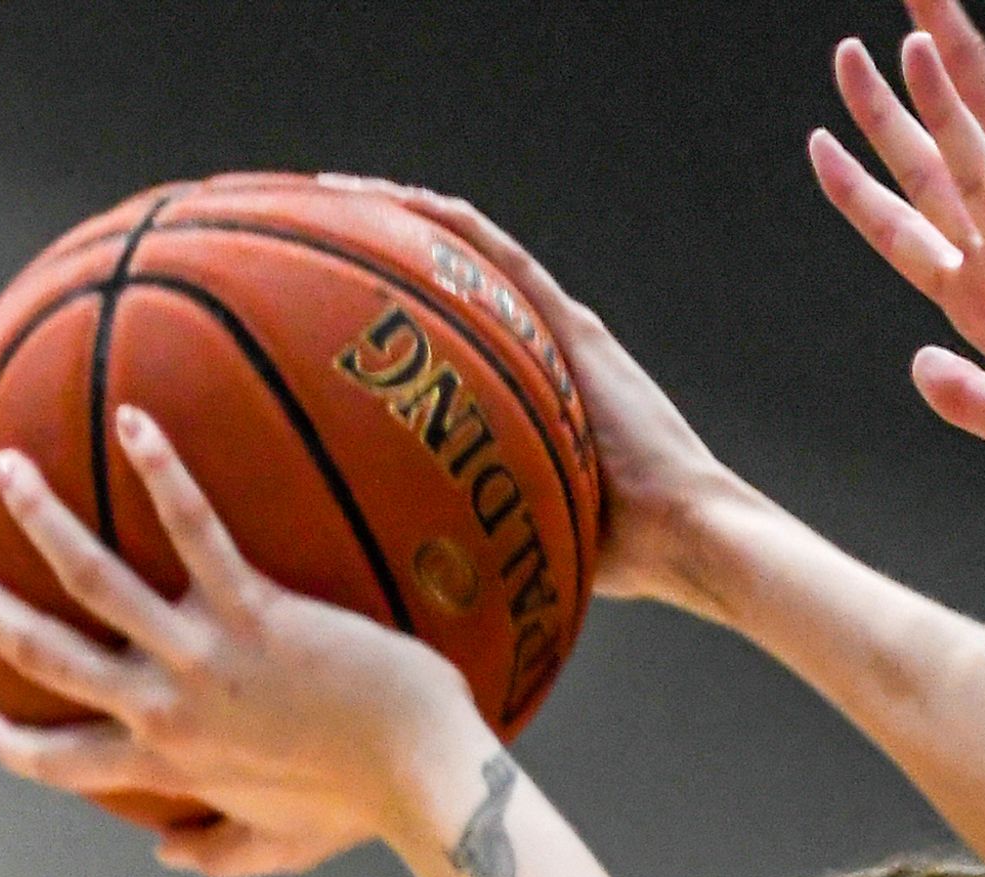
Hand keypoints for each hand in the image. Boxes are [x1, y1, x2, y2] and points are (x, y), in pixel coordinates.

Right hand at [0, 407, 491, 871]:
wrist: (427, 778)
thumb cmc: (366, 809)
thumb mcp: (282, 848)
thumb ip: (219, 854)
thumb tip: (166, 853)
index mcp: (168, 762)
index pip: (67, 763)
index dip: (20, 749)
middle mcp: (168, 708)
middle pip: (46, 655)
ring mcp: (205, 656)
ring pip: (95, 578)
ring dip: (42, 518)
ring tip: (8, 467)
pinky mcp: (257, 611)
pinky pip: (197, 529)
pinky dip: (163, 472)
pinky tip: (136, 422)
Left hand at [319, 178, 752, 613]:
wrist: (685, 534)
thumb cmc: (616, 554)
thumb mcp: (518, 531)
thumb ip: (464, 526)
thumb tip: (392, 570)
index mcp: (527, 393)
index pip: (445, 333)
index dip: (383, 314)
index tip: (311, 312)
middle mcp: (541, 349)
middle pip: (446, 279)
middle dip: (373, 252)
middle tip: (299, 237)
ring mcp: (558, 331)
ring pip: (462, 248)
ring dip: (392, 217)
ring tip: (318, 198)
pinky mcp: (570, 323)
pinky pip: (489, 249)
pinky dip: (435, 218)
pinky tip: (379, 199)